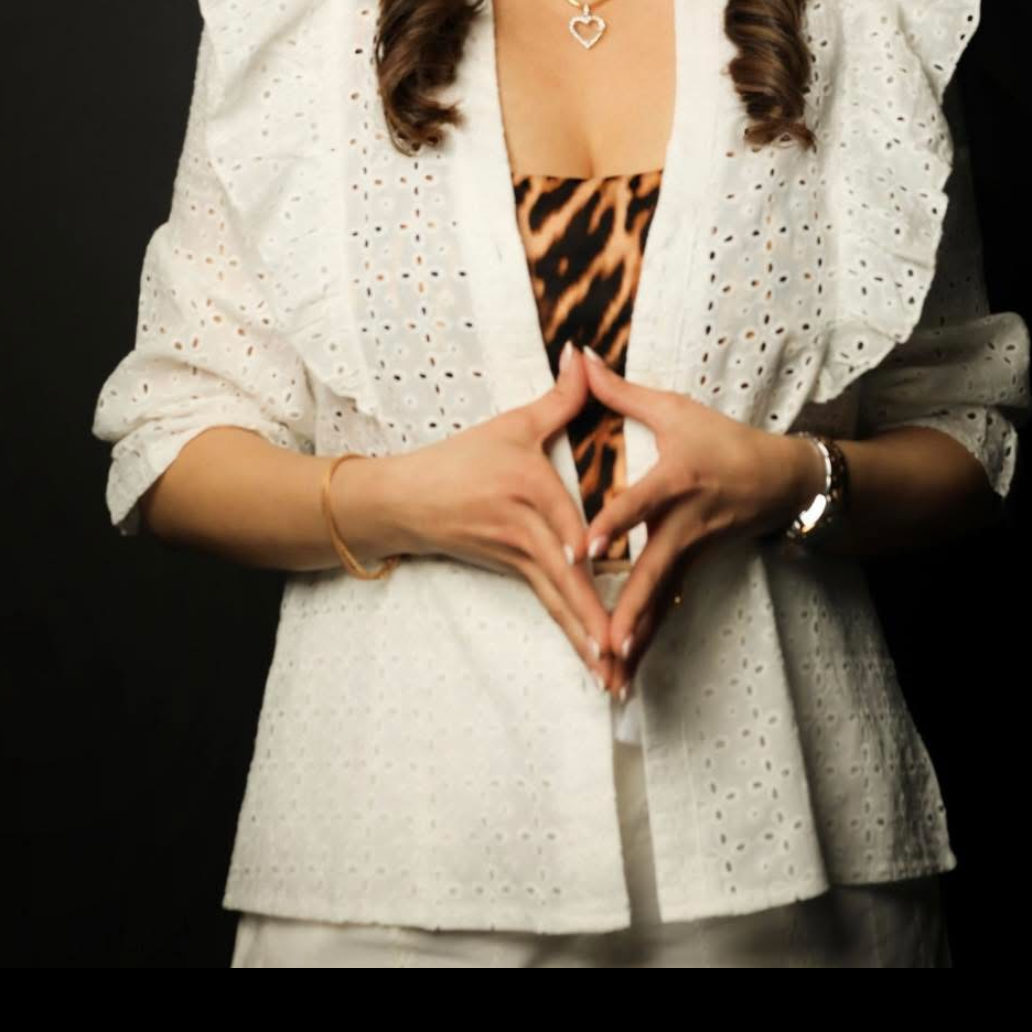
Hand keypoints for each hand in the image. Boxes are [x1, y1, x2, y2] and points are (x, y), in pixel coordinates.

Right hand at [369, 344, 630, 693]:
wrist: (404, 498)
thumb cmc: (460, 459)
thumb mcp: (512, 424)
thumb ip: (559, 398)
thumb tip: (584, 354)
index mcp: (530, 489)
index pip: (571, 524)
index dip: (595, 553)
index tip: (627, 580)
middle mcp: (525, 530)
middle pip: (567, 579)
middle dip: (599, 620)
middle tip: (626, 655)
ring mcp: (517, 557)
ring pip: (559, 601)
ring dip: (586, 639)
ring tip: (615, 677)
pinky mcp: (511, 572)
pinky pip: (549, 605)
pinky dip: (571, 632)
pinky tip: (592, 659)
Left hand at [569, 346, 818, 681]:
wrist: (781, 479)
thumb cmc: (722, 439)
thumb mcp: (675, 409)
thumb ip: (620, 391)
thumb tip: (579, 356)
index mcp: (677, 479)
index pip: (641, 503)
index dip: (615, 525)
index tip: (586, 546)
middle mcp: (685, 522)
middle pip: (654, 569)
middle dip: (630, 606)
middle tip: (605, 636)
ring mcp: (693, 551)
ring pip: (662, 599)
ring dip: (640, 634)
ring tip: (613, 668)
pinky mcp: (696, 569)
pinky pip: (669, 607)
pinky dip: (650, 637)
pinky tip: (628, 667)